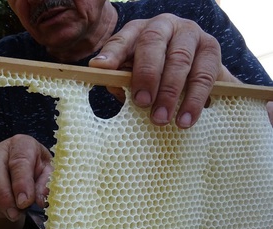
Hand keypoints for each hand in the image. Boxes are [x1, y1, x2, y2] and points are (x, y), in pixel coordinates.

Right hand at [0, 134, 52, 221]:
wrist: (23, 167)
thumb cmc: (38, 167)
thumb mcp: (48, 172)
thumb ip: (45, 183)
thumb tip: (40, 199)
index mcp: (21, 144)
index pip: (19, 161)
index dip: (21, 184)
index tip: (25, 202)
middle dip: (3, 196)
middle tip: (14, 214)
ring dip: (0, 206)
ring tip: (16, 214)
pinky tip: (8, 210)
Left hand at [89, 13, 237, 128]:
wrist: (195, 72)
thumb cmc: (156, 75)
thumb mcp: (134, 75)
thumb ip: (122, 80)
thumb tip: (114, 87)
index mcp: (140, 30)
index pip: (122, 39)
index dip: (112, 53)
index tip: (100, 68)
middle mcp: (165, 25)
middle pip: (153, 43)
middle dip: (146, 74)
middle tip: (142, 103)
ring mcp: (191, 34)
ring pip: (180, 59)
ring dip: (170, 92)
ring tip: (161, 118)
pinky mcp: (212, 49)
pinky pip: (205, 75)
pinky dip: (194, 100)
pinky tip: (185, 119)